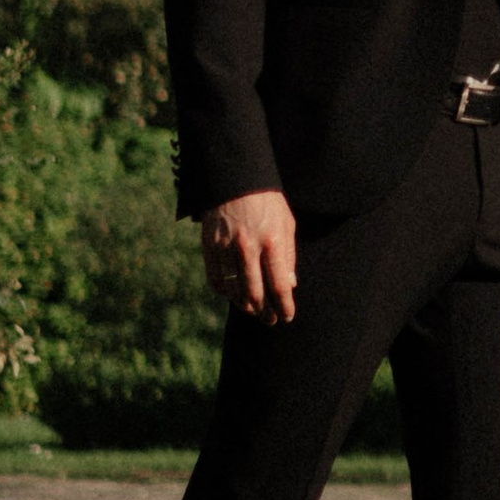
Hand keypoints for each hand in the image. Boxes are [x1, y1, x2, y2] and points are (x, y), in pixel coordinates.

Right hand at [202, 189, 298, 320]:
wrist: (235, 178)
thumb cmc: (267, 202)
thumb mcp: (286, 223)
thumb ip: (288, 255)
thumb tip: (290, 285)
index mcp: (272, 241)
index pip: (279, 285)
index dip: (284, 306)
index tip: (287, 317)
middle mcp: (248, 248)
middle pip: (255, 293)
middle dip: (265, 312)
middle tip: (270, 321)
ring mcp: (226, 248)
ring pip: (234, 290)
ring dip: (245, 306)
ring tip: (254, 311)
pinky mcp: (209, 246)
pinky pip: (216, 279)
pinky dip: (225, 292)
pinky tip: (233, 296)